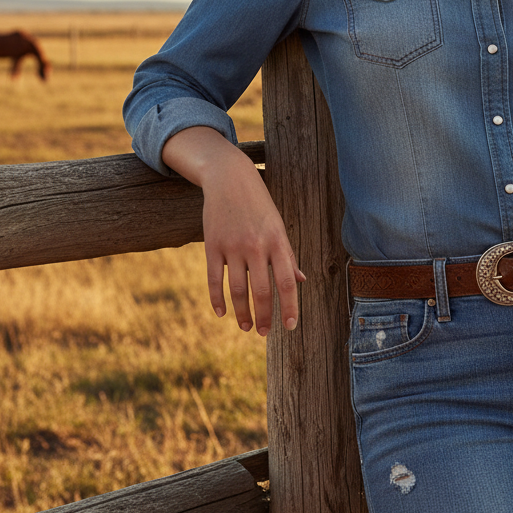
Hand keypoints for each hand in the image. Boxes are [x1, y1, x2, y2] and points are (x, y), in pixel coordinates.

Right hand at [162, 126, 305, 335]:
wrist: (229, 178)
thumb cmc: (259, 205)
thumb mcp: (278, 226)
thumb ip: (288, 255)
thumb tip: (301, 281)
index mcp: (278, 241)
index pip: (287, 282)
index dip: (290, 307)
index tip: (290, 326)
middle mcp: (257, 245)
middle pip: (262, 291)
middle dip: (264, 317)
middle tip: (264, 333)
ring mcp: (233, 246)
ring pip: (237, 290)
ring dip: (242, 313)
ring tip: (246, 327)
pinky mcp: (212, 245)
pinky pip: (214, 279)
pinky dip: (216, 299)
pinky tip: (221, 313)